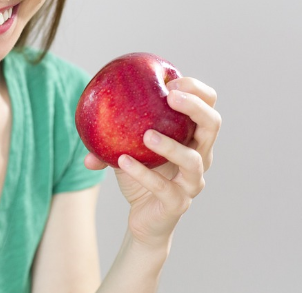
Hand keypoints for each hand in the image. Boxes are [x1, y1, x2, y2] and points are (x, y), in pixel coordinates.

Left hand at [85, 77, 220, 248]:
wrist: (143, 219)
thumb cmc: (140, 175)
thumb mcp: (128, 145)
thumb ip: (112, 128)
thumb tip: (89, 109)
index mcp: (193, 136)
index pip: (209, 105)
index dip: (196, 91)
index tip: (171, 82)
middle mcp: (201, 156)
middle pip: (212, 125)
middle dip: (195, 107)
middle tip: (170, 96)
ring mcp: (192, 181)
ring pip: (193, 159)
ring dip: (170, 145)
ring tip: (146, 135)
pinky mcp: (178, 203)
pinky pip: (164, 187)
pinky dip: (143, 173)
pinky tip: (122, 160)